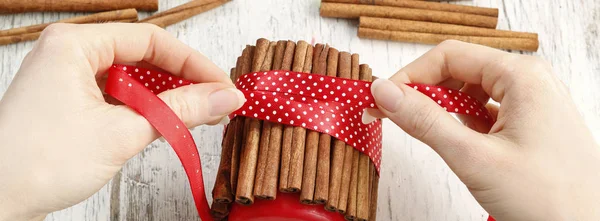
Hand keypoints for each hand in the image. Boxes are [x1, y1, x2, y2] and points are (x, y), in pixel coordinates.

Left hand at [0, 23, 244, 220]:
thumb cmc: (38, 163)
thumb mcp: (122, 132)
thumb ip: (180, 111)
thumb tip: (224, 97)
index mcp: (75, 44)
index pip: (151, 41)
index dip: (193, 64)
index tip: (222, 85)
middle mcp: (69, 54)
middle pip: (142, 57)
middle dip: (181, 81)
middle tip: (215, 103)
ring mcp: (67, 79)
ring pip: (131, 79)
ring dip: (164, 98)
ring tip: (196, 116)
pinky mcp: (68, 103)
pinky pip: (116, 97)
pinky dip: (143, 110)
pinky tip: (164, 124)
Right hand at [368, 40, 599, 220]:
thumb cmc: (548, 199)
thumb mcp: (474, 157)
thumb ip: (425, 121)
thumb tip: (385, 92)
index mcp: (522, 77)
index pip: (450, 56)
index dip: (410, 76)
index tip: (383, 99)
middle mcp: (528, 82)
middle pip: (459, 71)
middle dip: (423, 92)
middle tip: (391, 115)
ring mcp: (530, 103)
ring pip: (470, 92)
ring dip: (441, 109)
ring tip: (421, 131)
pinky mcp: (528, 124)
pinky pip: (484, 112)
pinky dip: (460, 124)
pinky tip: (449, 141)